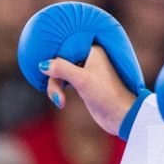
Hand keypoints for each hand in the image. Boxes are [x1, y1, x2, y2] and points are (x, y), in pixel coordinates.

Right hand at [18, 1, 147, 136]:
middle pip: (60, 61)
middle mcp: (89, 57)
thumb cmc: (106, 94)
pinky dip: (59, 90)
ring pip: (60, 73)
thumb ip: (61, 68)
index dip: (54, 59)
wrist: (121, 116)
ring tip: (59, 102)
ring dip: (55, 87)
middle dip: (54, 79)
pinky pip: (64, 82)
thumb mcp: (81, 80)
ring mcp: (85, 71)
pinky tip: (60, 101)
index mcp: (92, 50)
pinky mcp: (83, 84)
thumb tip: (42, 65)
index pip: (64, 47)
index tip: (45, 70)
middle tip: (57, 96)